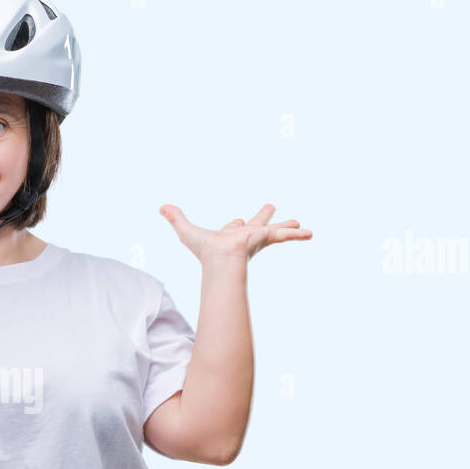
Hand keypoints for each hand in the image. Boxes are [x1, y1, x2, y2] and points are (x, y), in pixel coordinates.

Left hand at [160, 203, 311, 264]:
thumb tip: (160, 207)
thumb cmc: (205, 250)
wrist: (221, 260)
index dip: (236, 224)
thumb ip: (175, 218)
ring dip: (287, 227)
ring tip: (301, 224)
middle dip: (265, 218)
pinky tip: (309, 233)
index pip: (236, 227)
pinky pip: (284, 235)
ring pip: (276, 231)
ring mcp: (258, 239)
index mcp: (231, 236)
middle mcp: (246, 237)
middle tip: (272, 209)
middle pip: (259, 225)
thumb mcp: (187, 231)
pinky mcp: (266, 239)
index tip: (238, 221)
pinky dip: (296, 235)